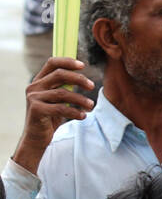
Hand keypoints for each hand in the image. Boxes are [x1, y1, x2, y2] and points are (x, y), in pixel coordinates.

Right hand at [13, 58, 95, 175]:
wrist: (37, 137)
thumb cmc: (51, 116)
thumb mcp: (57, 99)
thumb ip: (64, 86)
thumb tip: (83, 75)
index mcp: (39, 80)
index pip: (52, 62)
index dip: (68, 61)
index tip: (84, 65)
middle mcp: (34, 87)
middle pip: (59, 74)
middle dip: (79, 79)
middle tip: (92, 86)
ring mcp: (33, 98)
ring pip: (63, 93)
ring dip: (81, 99)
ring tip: (91, 106)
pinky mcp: (36, 110)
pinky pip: (61, 108)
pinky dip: (75, 112)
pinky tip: (83, 116)